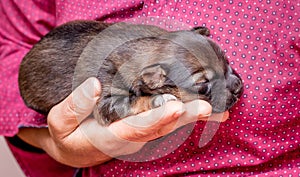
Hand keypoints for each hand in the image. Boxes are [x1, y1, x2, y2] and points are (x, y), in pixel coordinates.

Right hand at [18, 77, 227, 167]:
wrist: (76, 146)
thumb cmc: (68, 135)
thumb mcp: (59, 124)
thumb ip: (73, 107)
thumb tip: (94, 84)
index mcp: (111, 137)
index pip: (136, 128)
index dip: (155, 119)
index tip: (174, 107)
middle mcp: (131, 137)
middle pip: (160, 128)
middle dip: (183, 118)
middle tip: (205, 108)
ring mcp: (140, 133)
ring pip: (168, 126)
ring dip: (189, 117)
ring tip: (212, 108)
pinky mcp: (144, 127)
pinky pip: (167, 122)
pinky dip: (185, 116)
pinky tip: (206, 112)